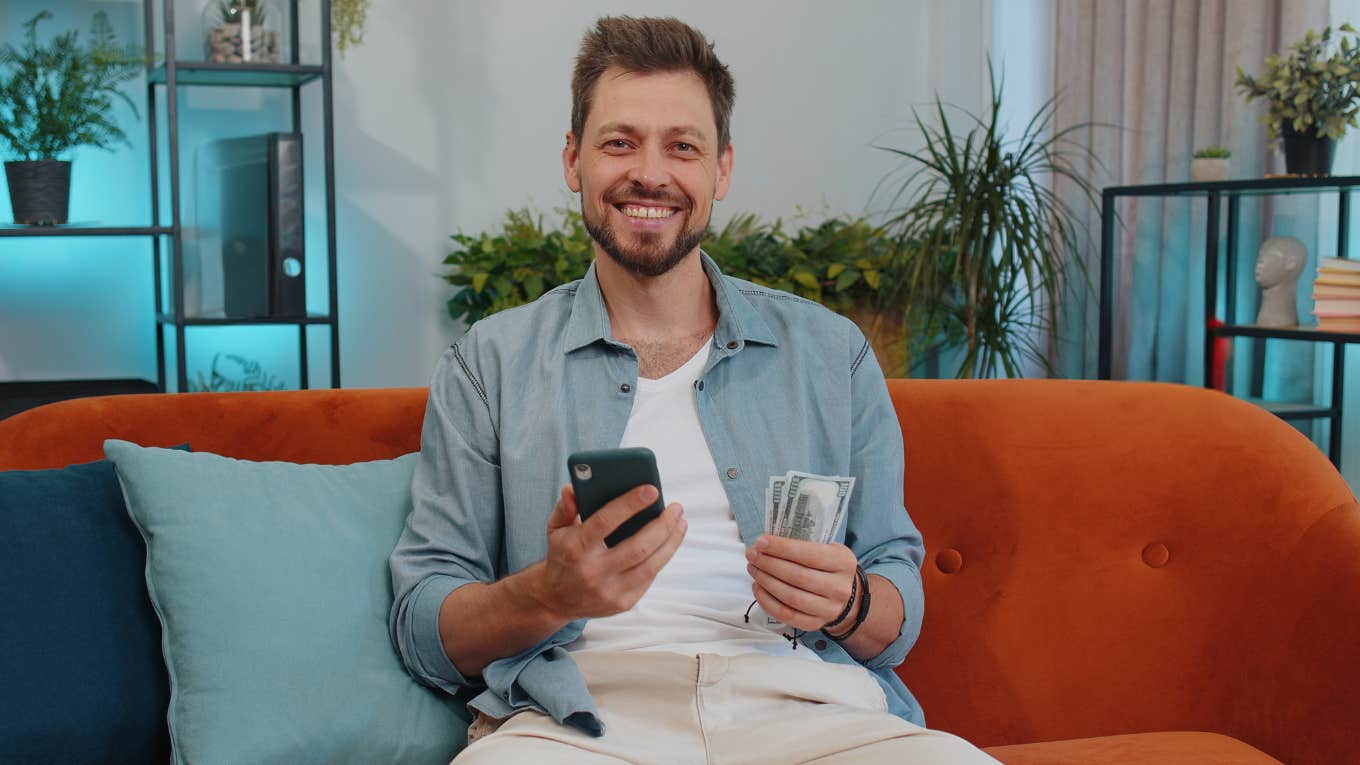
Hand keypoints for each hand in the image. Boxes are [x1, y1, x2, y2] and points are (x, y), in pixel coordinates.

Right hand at [528, 484, 686, 620]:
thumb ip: (565, 507)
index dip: (630, 504)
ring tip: (681, 523)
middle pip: (638, 546)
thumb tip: (573, 488)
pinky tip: (669, 542)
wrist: (556, 599)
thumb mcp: (555, 528)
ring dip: (671, 542)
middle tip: (676, 508)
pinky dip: (662, 558)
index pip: (605, 522)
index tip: (652, 490)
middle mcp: (592, 571)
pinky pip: (649, 578)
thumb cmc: (562, 555)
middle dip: (663, 525)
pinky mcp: (622, 603)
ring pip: (650, 565)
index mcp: (575, 548)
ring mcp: (609, 590)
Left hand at [745, 534, 858, 631]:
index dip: (782, 548)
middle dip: (769, 564)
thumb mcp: (827, 549)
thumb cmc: (829, 566)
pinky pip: (786, 615)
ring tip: (753, 568)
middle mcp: (839, 588)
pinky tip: (757, 587)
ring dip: (766, 581)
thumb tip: (767, 543)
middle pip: (797, 576)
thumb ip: (804, 545)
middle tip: (752, 555)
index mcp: (843, 563)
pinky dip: (767, 601)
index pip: (809, 555)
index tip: (761, 542)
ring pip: (790, 597)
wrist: (846, 595)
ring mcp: (828, 609)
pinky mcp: (815, 623)